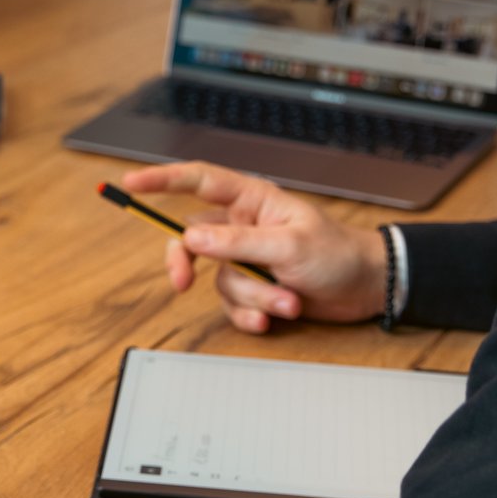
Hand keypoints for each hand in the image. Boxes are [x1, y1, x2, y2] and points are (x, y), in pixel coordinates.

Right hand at [123, 162, 387, 333]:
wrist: (366, 289)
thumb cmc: (337, 254)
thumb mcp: (289, 246)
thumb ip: (238, 243)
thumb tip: (190, 239)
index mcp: (251, 200)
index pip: (198, 180)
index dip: (162, 179)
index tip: (130, 181)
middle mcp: (243, 227)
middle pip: (191, 239)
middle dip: (185, 264)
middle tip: (181, 284)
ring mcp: (247, 259)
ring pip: (218, 280)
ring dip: (251, 298)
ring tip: (287, 301)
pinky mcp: (255, 288)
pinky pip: (232, 304)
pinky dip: (251, 315)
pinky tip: (275, 318)